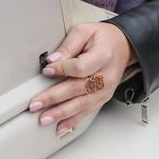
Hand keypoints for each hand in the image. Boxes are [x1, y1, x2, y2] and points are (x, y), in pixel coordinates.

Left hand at [28, 22, 134, 136]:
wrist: (123, 46)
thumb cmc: (103, 38)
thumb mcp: (84, 31)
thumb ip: (68, 45)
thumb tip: (52, 60)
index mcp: (102, 57)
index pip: (80, 68)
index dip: (62, 70)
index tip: (46, 70)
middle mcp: (105, 77)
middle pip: (77, 89)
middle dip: (54, 98)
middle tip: (36, 104)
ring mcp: (105, 90)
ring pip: (81, 105)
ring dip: (61, 114)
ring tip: (45, 119)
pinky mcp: (102, 98)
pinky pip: (87, 112)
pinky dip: (73, 121)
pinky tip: (60, 127)